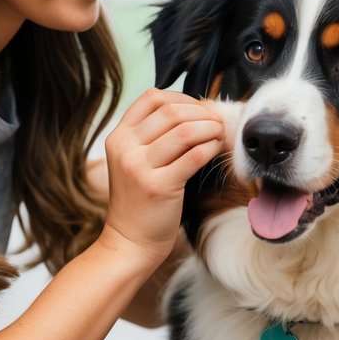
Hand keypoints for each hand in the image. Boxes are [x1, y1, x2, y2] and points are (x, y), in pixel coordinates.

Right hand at [100, 89, 223, 269]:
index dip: (182, 98)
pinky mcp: (158, 187)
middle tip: (218, 122)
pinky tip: (216, 150)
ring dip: (209, 128)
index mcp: (118, 137)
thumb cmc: (140, 200)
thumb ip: (153, 136)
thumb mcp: (134, 161)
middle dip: (202, 113)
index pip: (151, 97)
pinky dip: (210, 148)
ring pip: (184, 131)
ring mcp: (139, 167)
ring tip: (219, 134)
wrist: (129, 241)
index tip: (199, 109)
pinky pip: (193, 156)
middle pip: (171, 111)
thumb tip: (194, 111)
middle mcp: (125, 148)